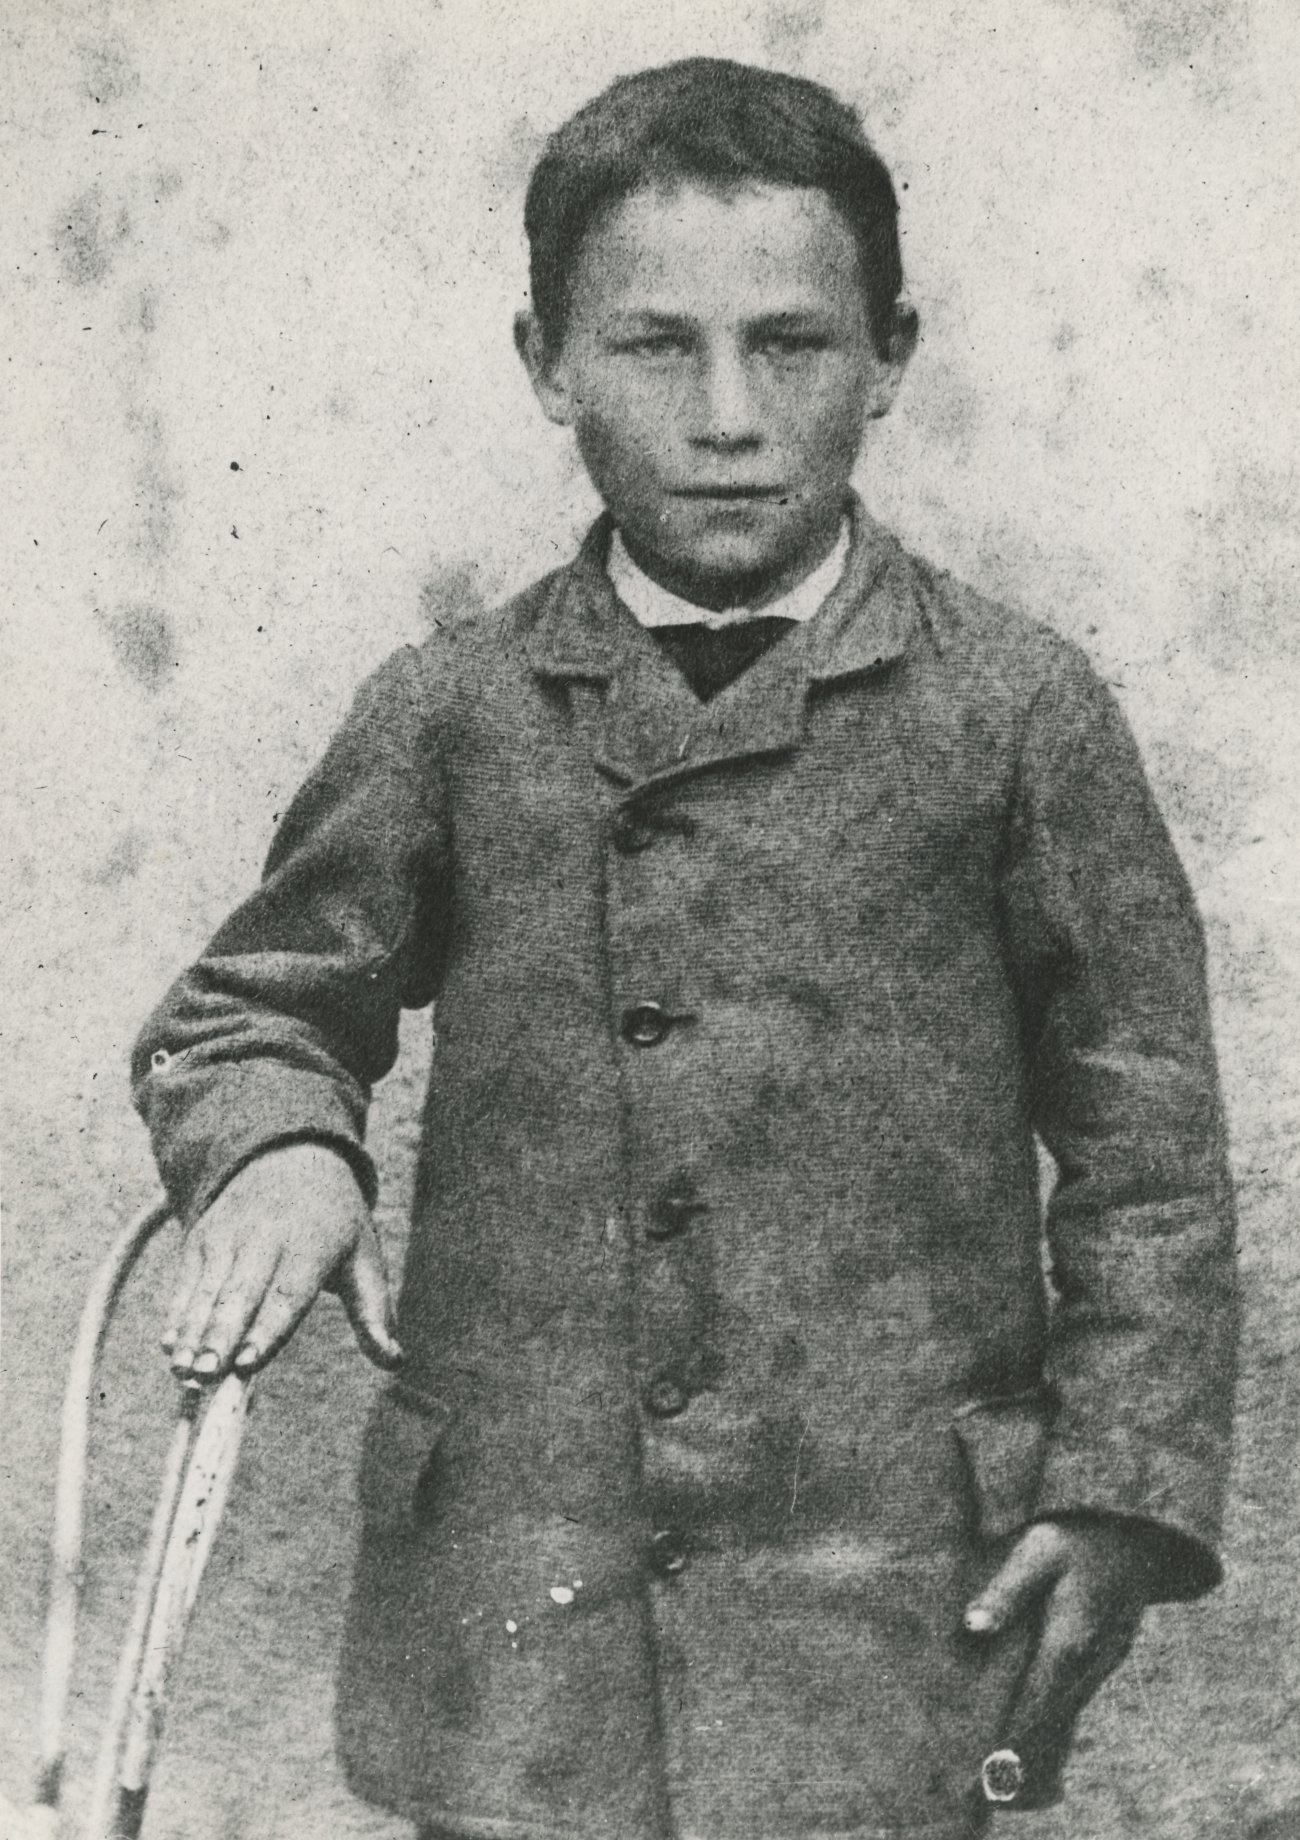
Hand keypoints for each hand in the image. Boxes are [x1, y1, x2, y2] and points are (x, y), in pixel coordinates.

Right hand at [161, 1142, 402, 1380]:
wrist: (290, 1156)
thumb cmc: (336, 1223)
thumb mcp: (364, 1257)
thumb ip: (375, 1312)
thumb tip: (395, 1360)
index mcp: (313, 1243)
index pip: (289, 1292)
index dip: (267, 1328)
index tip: (248, 1363)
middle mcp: (266, 1235)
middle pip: (241, 1293)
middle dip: (222, 1336)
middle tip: (208, 1376)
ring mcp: (229, 1233)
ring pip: (208, 1289)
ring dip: (193, 1331)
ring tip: (183, 1371)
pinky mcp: (201, 1235)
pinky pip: (187, 1279)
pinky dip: (177, 1312)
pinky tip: (169, 1346)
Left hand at [963, 1516, 1154, 1805]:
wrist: (1136, 1534)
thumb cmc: (1078, 1536)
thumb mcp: (1039, 1548)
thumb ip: (1008, 1589)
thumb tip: (973, 1626)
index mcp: (1070, 1641)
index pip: (1036, 1709)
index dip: (1011, 1745)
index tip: (987, 1773)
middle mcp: (1089, 1664)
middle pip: (1050, 1726)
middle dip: (1019, 1754)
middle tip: (983, 1781)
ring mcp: (1099, 1666)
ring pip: (1063, 1718)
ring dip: (1034, 1740)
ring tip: (998, 1765)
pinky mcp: (1101, 1660)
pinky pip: (1071, 1701)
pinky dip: (1048, 1719)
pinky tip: (1025, 1728)